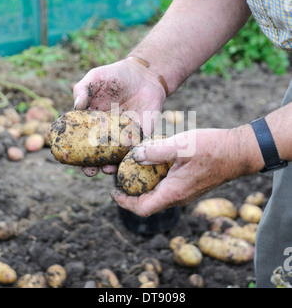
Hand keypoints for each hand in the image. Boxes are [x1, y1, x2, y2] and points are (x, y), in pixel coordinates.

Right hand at [73, 58, 166, 176]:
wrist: (145, 75)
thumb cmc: (117, 75)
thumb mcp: (96, 77)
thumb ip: (83, 89)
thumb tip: (75, 105)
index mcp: (92, 121)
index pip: (81, 140)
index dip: (76, 152)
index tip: (71, 160)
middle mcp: (106, 132)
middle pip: (97, 153)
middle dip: (93, 166)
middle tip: (91, 172)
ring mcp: (123, 135)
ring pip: (115, 156)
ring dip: (111, 165)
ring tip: (108, 169)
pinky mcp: (140, 135)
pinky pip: (134, 149)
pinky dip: (130, 156)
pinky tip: (126, 160)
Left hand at [111, 126, 263, 216]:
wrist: (240, 152)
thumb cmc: (213, 148)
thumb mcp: (181, 145)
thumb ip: (156, 151)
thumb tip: (135, 156)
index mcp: (174, 192)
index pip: (142, 208)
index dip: (124, 202)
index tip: (113, 191)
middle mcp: (179, 197)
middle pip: (148, 203)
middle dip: (131, 193)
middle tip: (121, 177)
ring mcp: (186, 193)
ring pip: (158, 196)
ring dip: (144, 186)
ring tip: (135, 169)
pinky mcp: (191, 186)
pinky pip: (168, 188)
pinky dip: (156, 180)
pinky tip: (156, 162)